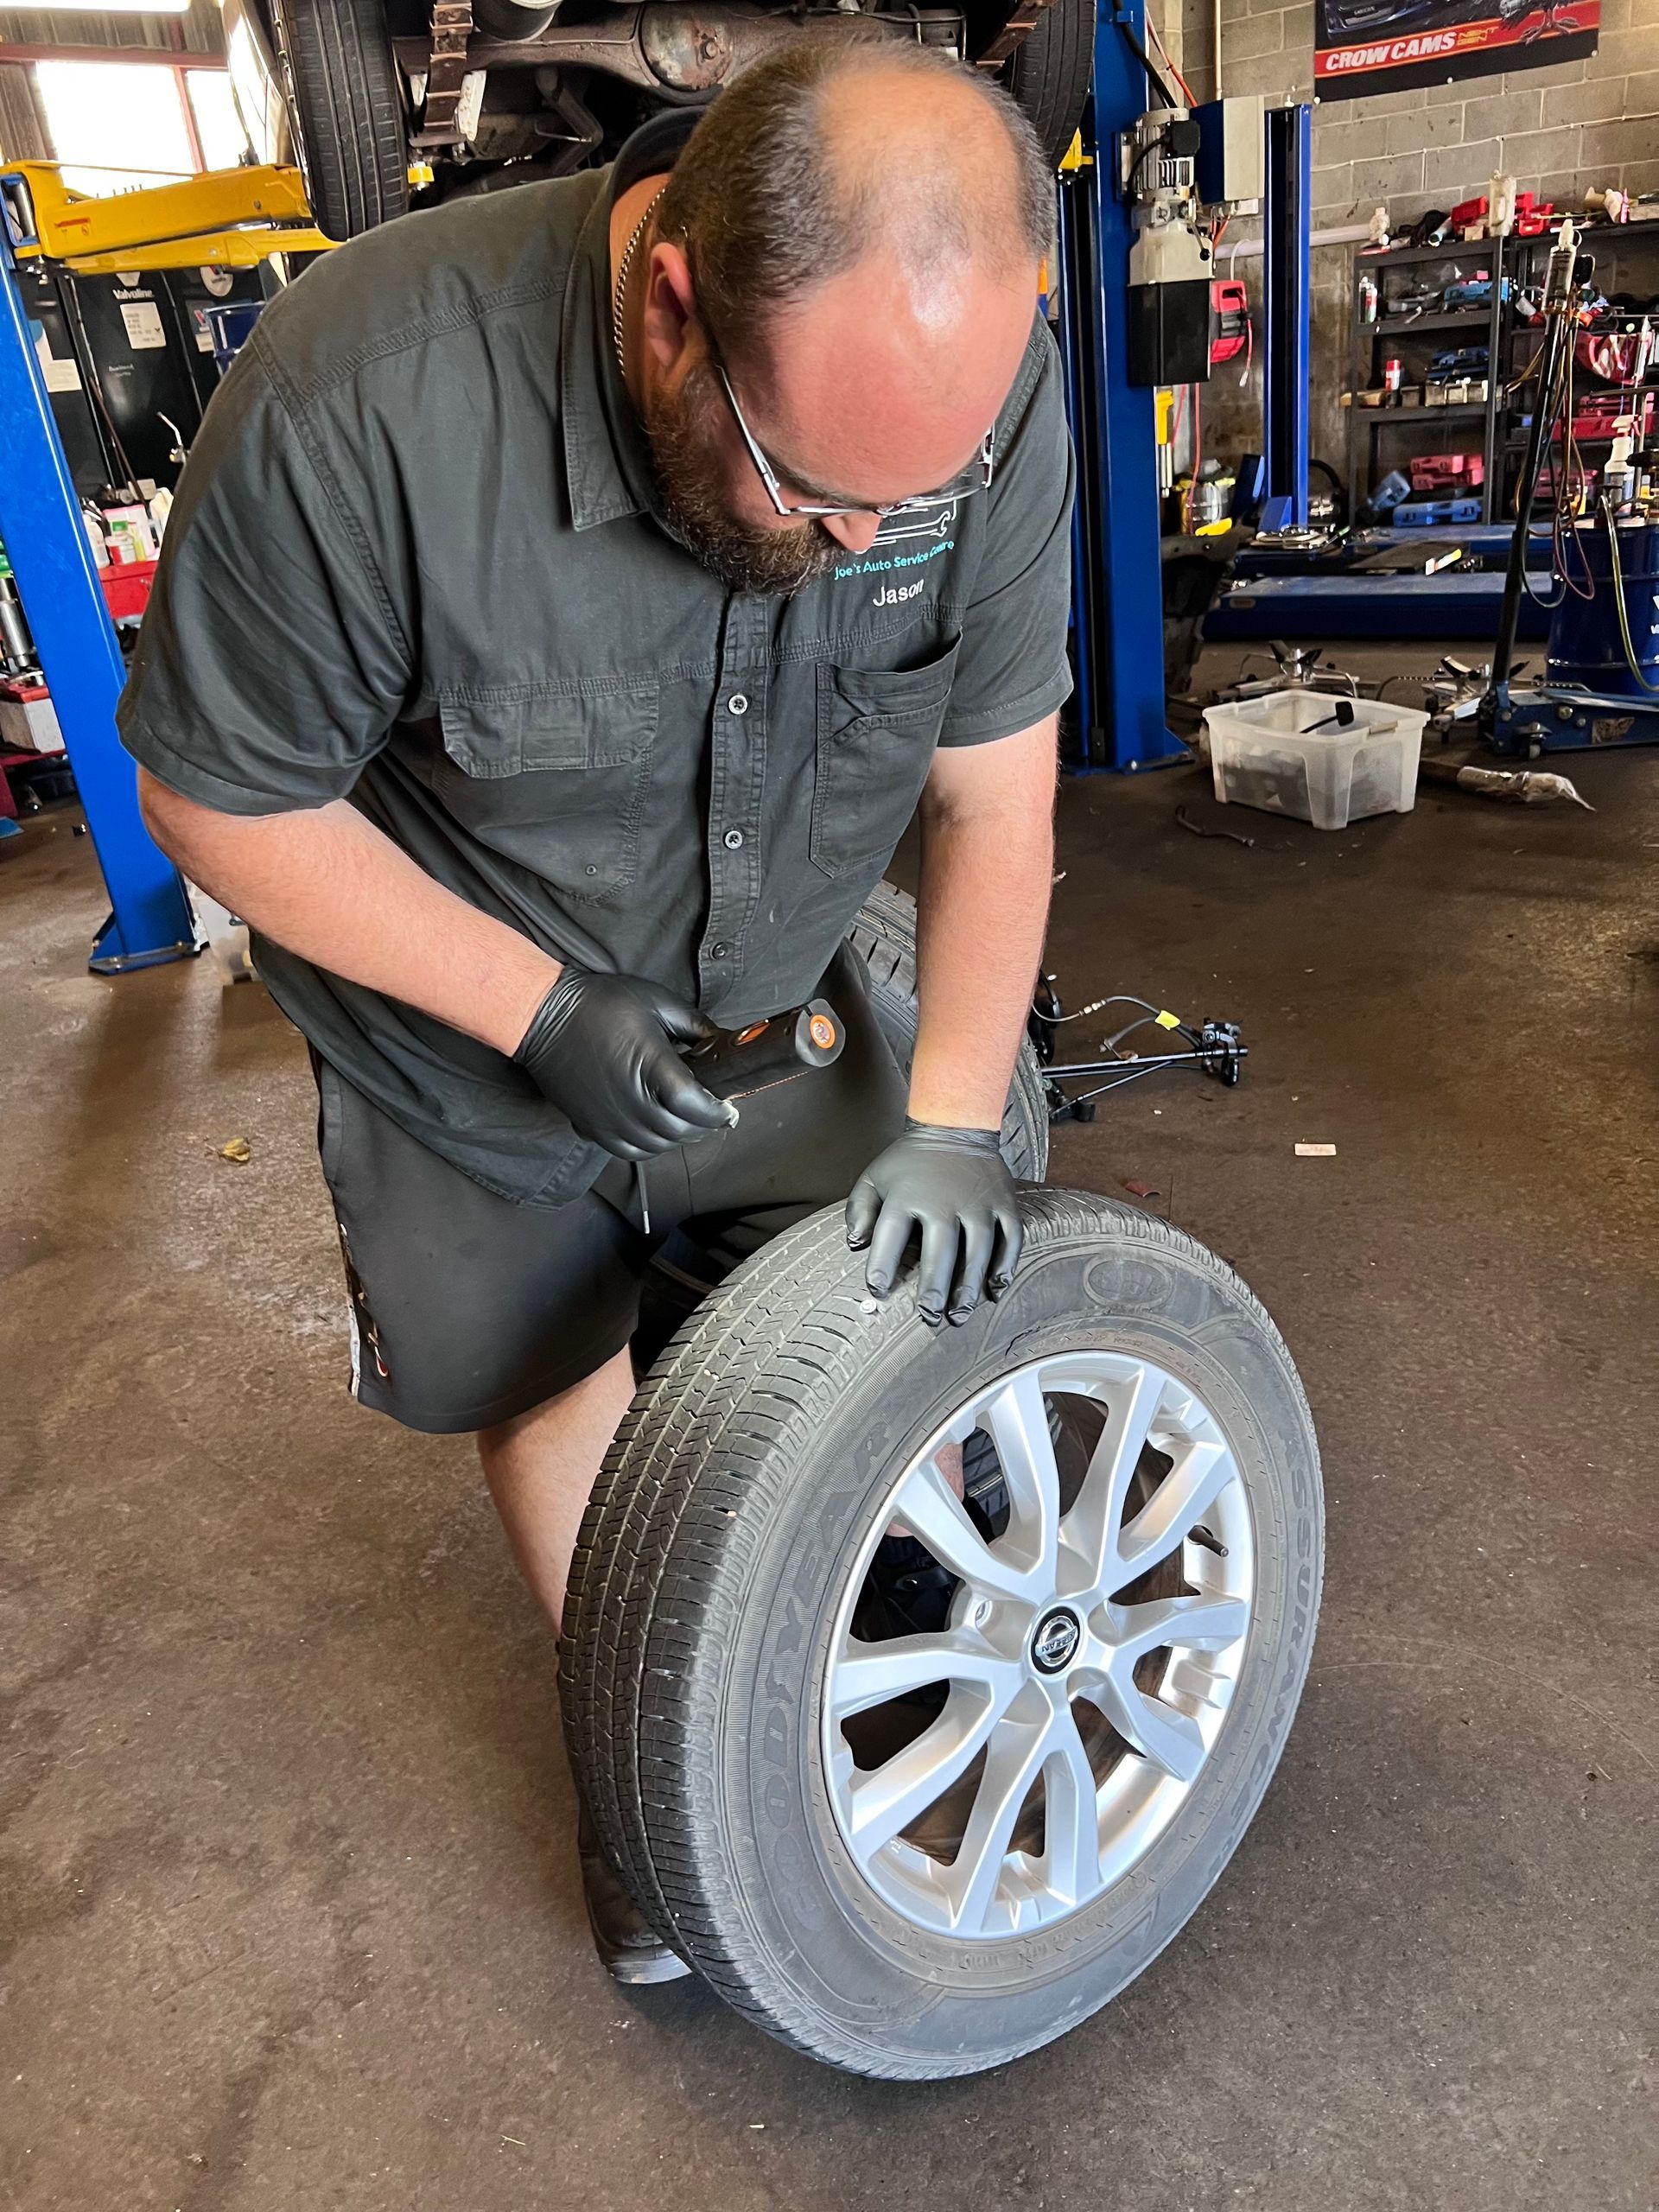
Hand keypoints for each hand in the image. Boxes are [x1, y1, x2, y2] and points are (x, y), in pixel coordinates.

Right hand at [514, 967, 735, 1160]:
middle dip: (703, 1124)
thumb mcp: (656, 1001)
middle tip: (711, 1111)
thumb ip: (695, 1024)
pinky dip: (649, 1145)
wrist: (543, 1016)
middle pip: (680, 1131)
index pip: (696, 1106)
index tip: (728, 1106)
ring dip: (677, 1136)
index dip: (718, 1112)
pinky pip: (629, 1151)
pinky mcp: (591, 1126)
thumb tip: (720, 1042)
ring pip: (657, 1146)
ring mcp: (610, 1118)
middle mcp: (631, 1100)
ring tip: (684, 1118)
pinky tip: (654, 1128)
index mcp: (652, 1067)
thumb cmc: (599, 1004)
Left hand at [846, 1120, 1022, 1326]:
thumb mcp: (874, 1177)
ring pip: (977, 1253)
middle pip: (939, 1253)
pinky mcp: (1004, 1203)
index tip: (879, 1291)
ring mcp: (978, 1203)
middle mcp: (943, 1201)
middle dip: (934, 1290)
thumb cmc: (909, 1161)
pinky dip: (1005, 1266)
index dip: (882, 1267)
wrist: (955, 1125)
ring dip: (969, 1288)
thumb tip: (855, 1244)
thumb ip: (860, 1210)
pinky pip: (1010, 1239)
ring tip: (959, 1315)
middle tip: (929, 1316)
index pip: (890, 1238)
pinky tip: (995, 1289)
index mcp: (906, 1196)